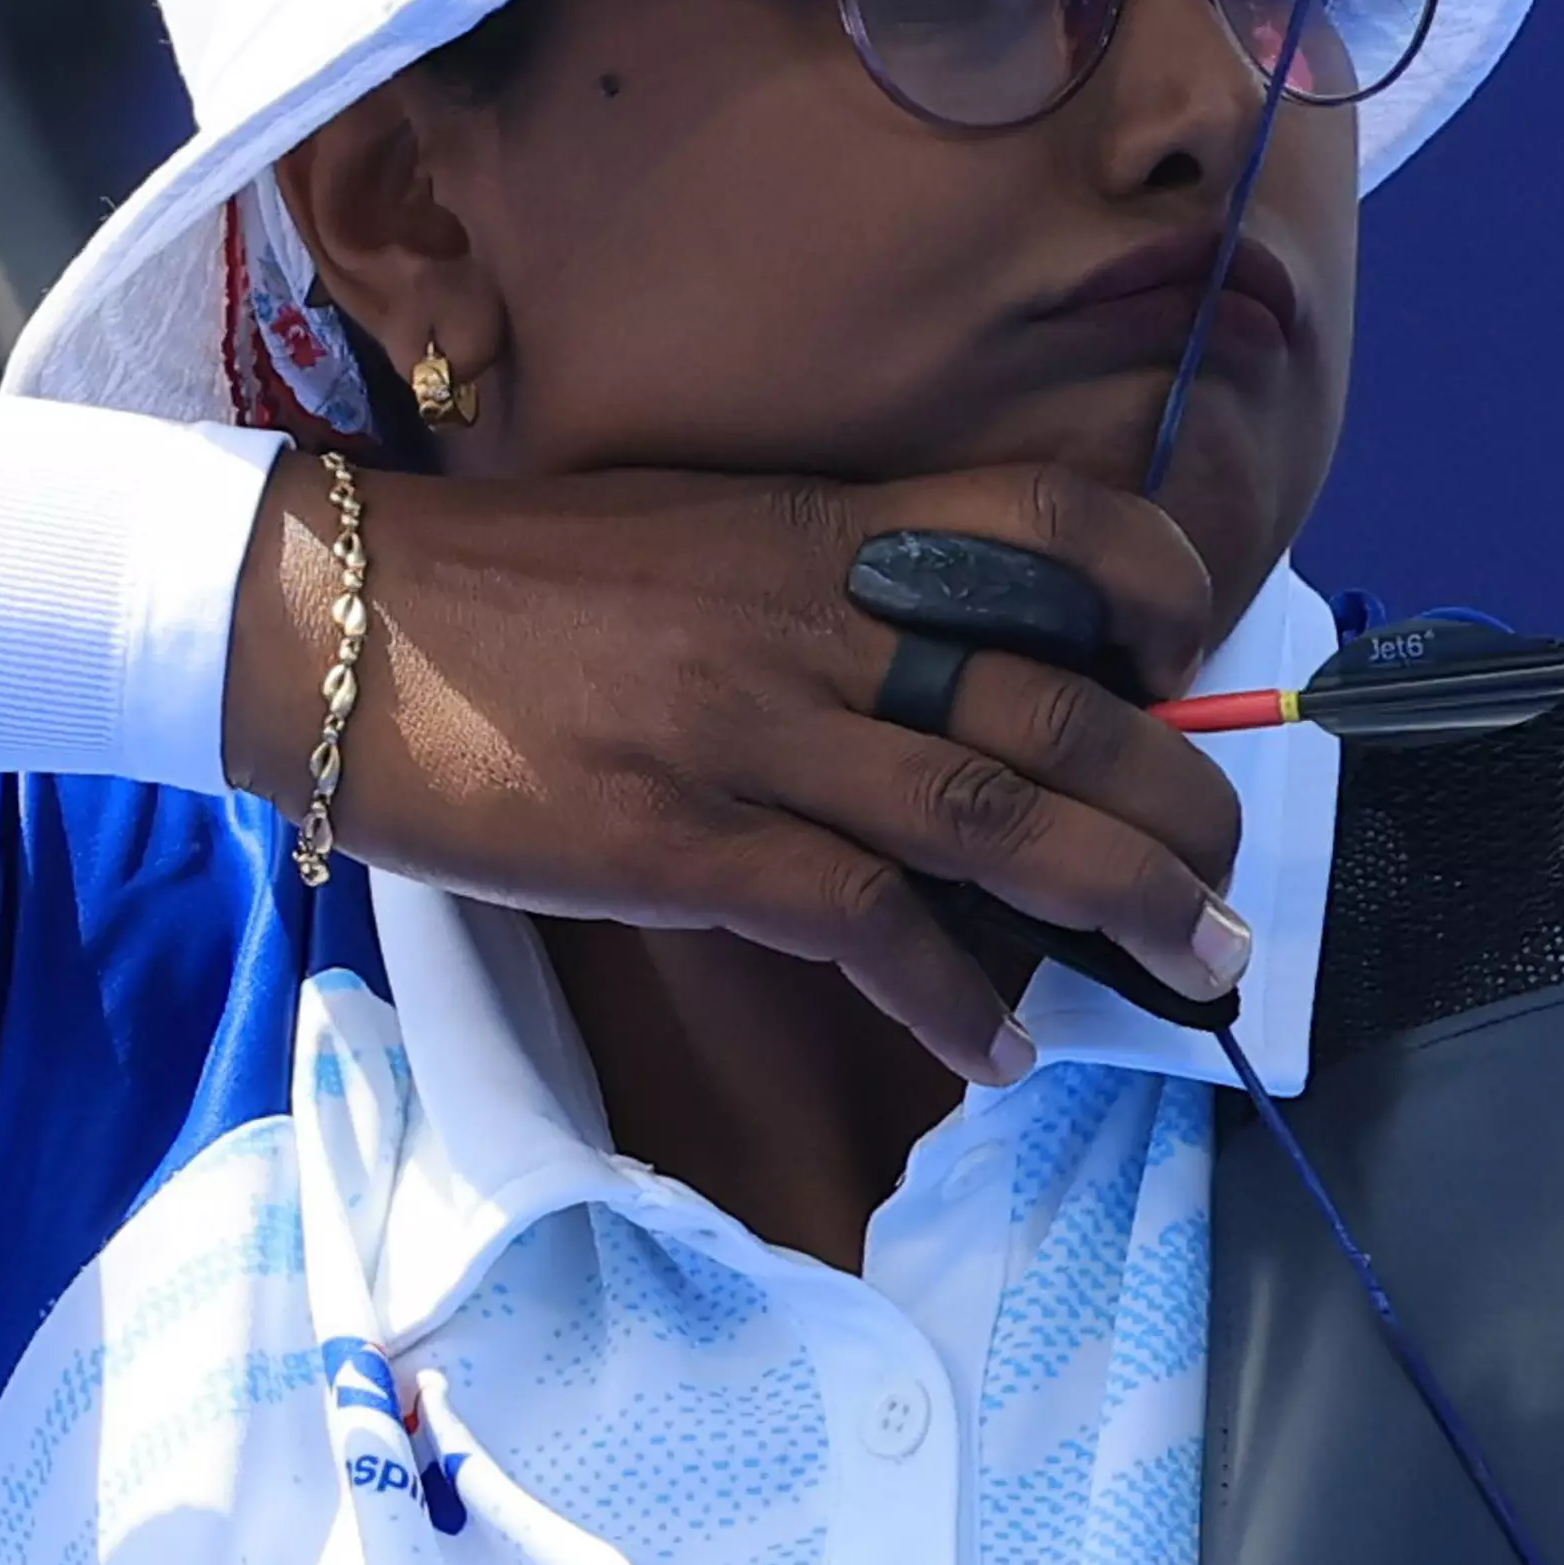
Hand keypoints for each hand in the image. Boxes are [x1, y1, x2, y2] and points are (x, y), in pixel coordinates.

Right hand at [223, 458, 1250, 1081]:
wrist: (332, 617)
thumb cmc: (502, 583)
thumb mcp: (686, 531)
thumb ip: (809, 579)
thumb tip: (918, 658)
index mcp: (820, 523)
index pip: (1052, 518)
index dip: (1156, 590)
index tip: (1186, 665)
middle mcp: (815, 616)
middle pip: (1062, 701)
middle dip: (1178, 798)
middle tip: (1231, 875)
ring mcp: (757, 731)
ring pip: (999, 817)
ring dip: (1123, 903)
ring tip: (1194, 964)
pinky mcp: (690, 841)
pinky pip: (868, 927)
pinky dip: (957, 998)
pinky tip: (1000, 1046)